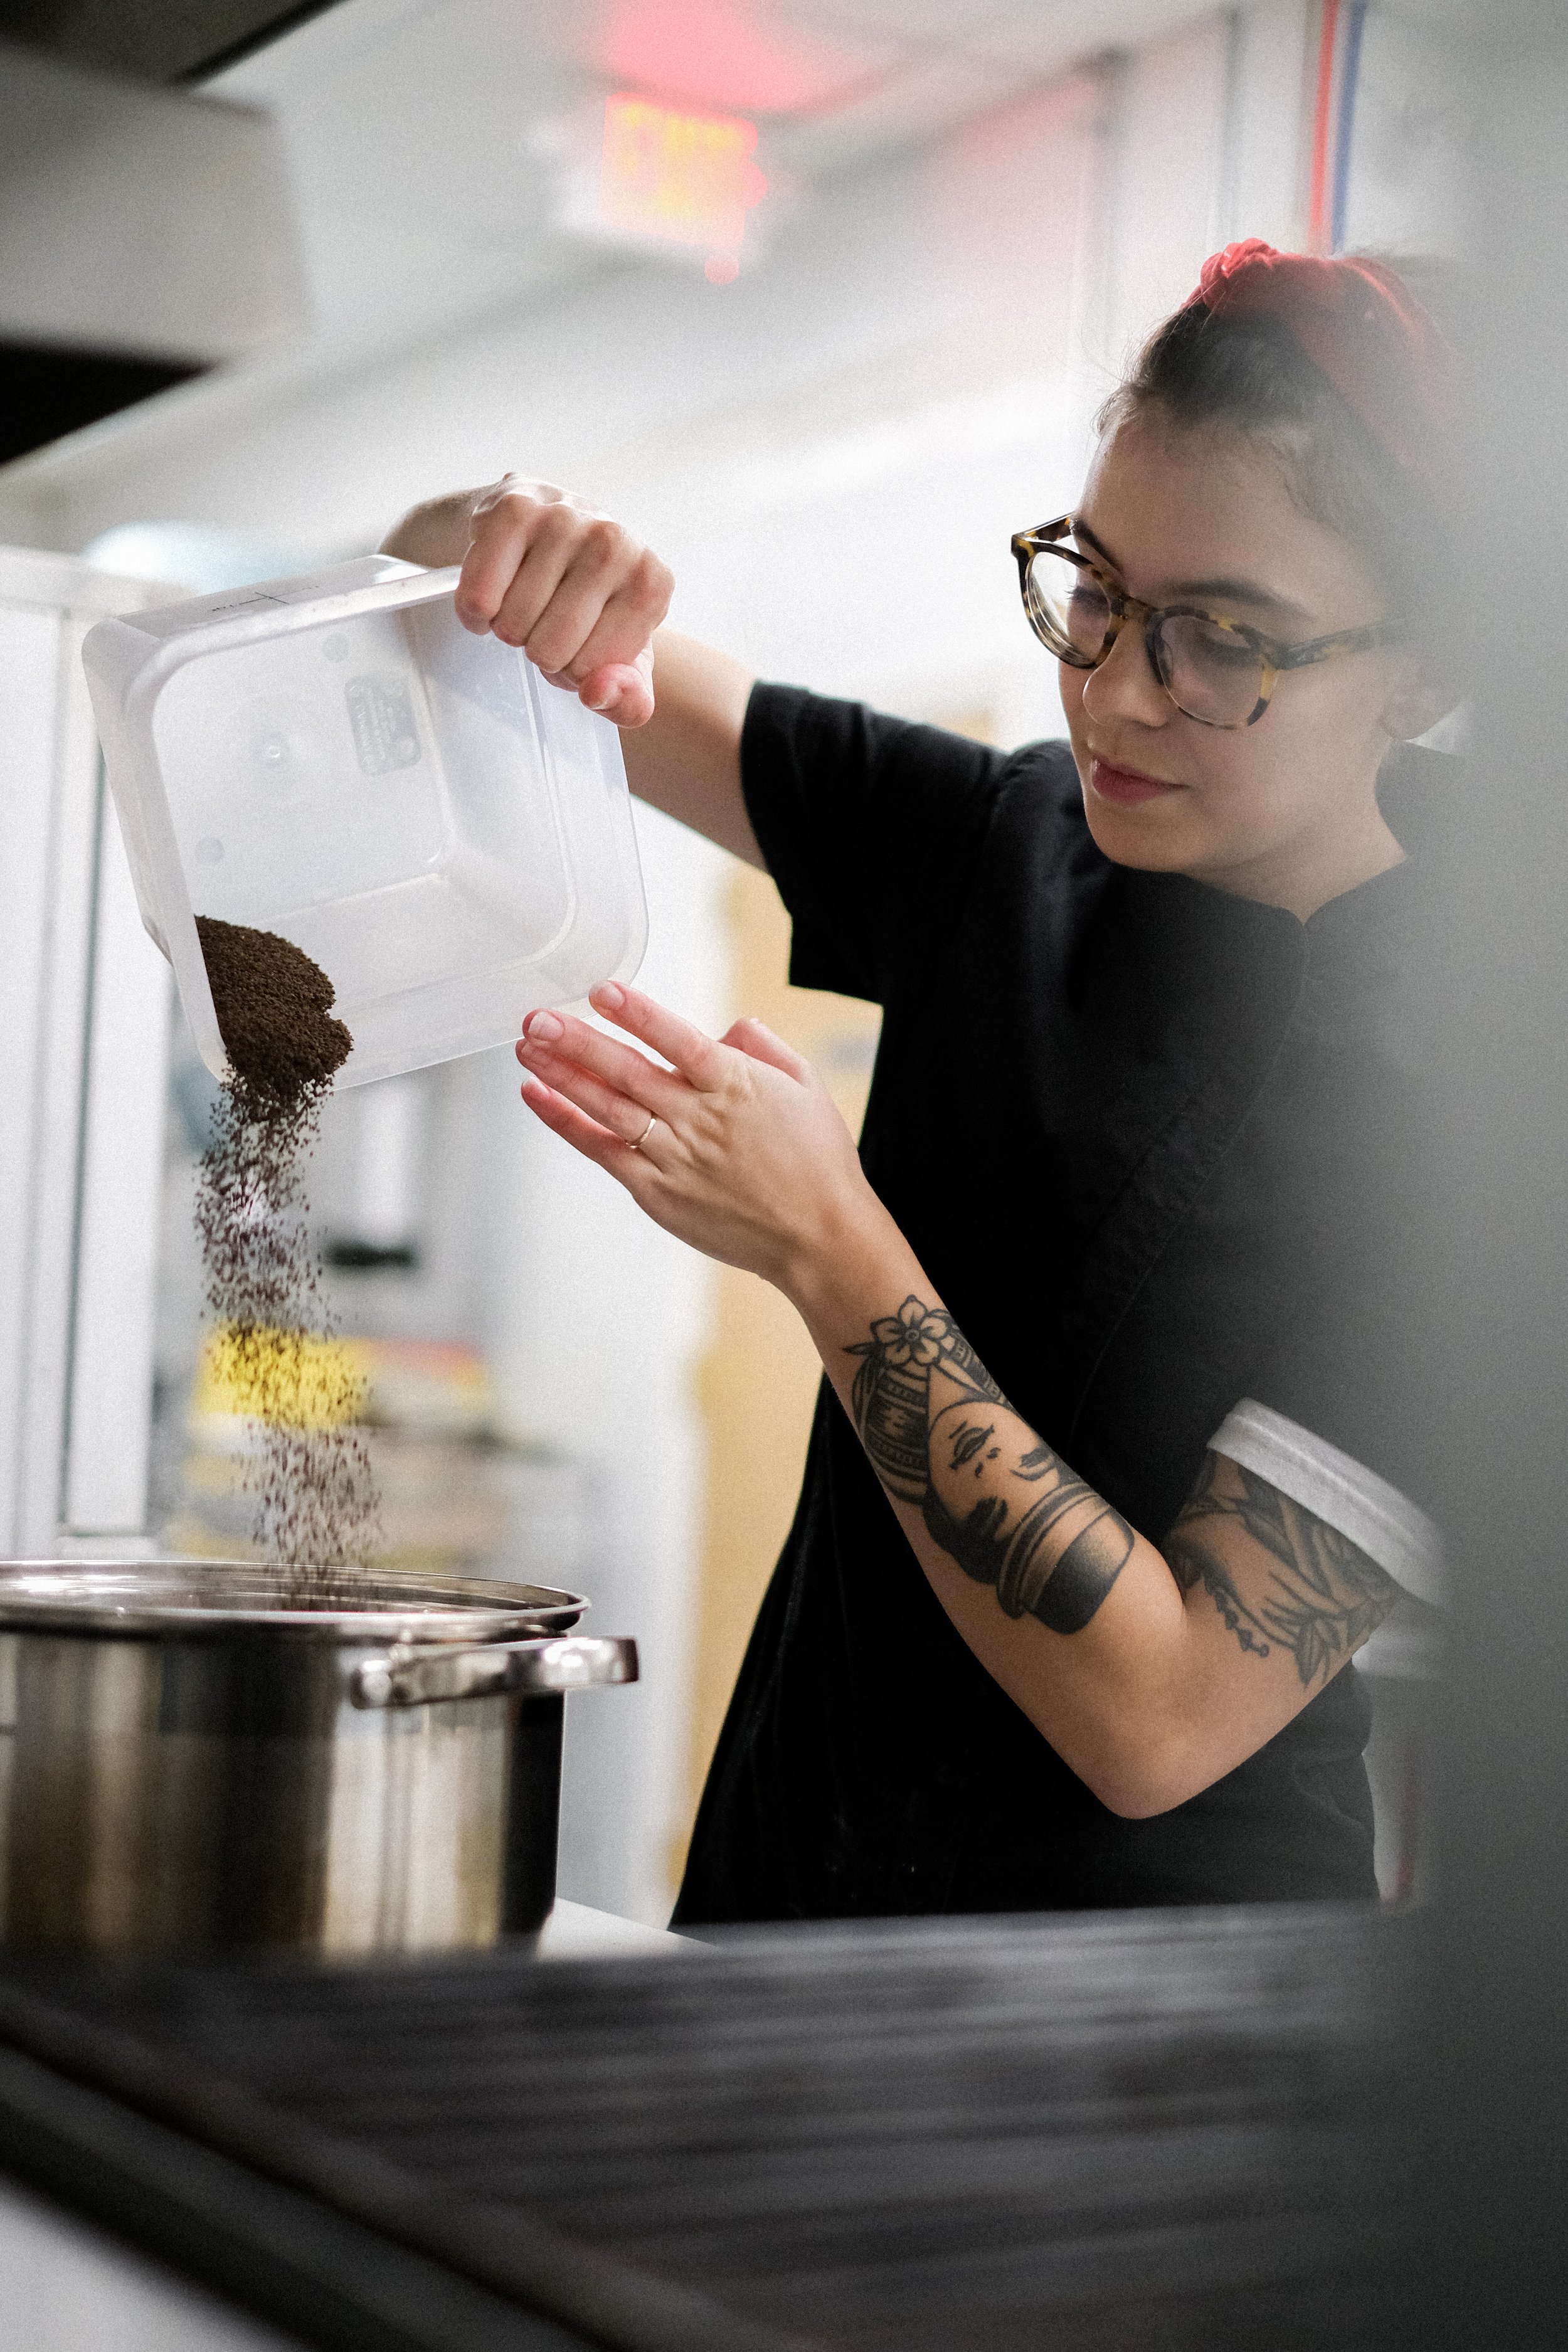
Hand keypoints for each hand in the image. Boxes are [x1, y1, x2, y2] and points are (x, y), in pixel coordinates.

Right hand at [453, 477, 671, 725]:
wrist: (547, 527)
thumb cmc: (589, 601)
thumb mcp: (620, 659)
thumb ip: (627, 700)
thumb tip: (597, 693)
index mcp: (652, 584)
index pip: (589, 672)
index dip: (573, 670)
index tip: (580, 638)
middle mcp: (616, 543)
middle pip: (550, 650)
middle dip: (539, 650)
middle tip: (547, 618)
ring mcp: (566, 519)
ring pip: (512, 625)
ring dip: (509, 627)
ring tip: (525, 598)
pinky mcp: (514, 509)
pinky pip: (478, 597)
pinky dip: (475, 610)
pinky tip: (494, 592)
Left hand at [514, 983, 882, 1297]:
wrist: (819, 1237)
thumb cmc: (818, 1163)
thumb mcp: (807, 1086)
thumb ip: (763, 1047)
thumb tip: (725, 1027)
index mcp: (735, 1085)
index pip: (676, 1039)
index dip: (637, 1013)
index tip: (602, 991)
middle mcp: (698, 1118)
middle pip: (627, 1070)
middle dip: (577, 1040)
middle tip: (538, 1017)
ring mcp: (674, 1156)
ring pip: (607, 1107)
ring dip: (562, 1074)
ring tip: (528, 1046)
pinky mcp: (657, 1191)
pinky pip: (603, 1151)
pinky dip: (567, 1123)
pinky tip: (539, 1097)